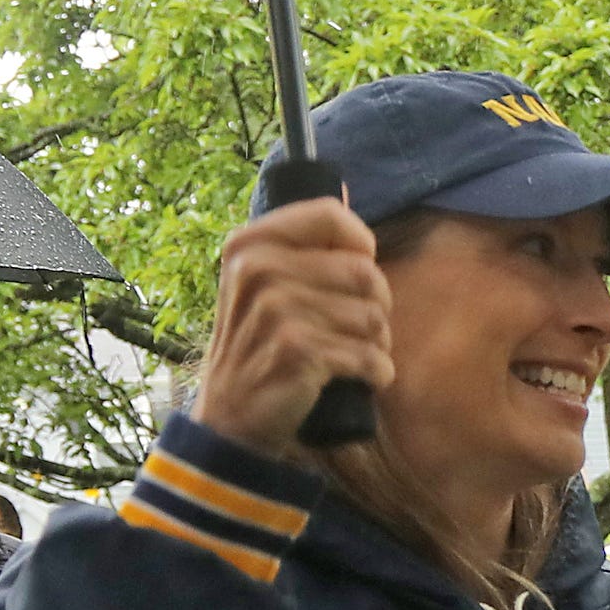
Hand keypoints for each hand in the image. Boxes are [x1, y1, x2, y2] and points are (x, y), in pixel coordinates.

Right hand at [196, 198, 393, 458]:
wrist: (232, 418)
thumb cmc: (262, 346)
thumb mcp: (263, 286)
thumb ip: (301, 245)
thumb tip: (348, 192)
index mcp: (249, 245)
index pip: (330, 215)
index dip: (360, 244)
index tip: (357, 270)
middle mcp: (258, 270)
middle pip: (365, 272)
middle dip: (377, 307)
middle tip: (358, 330)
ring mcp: (276, 311)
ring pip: (374, 317)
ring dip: (377, 343)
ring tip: (350, 356)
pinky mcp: (298, 351)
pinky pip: (371, 356)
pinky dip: (377, 373)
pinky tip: (361, 380)